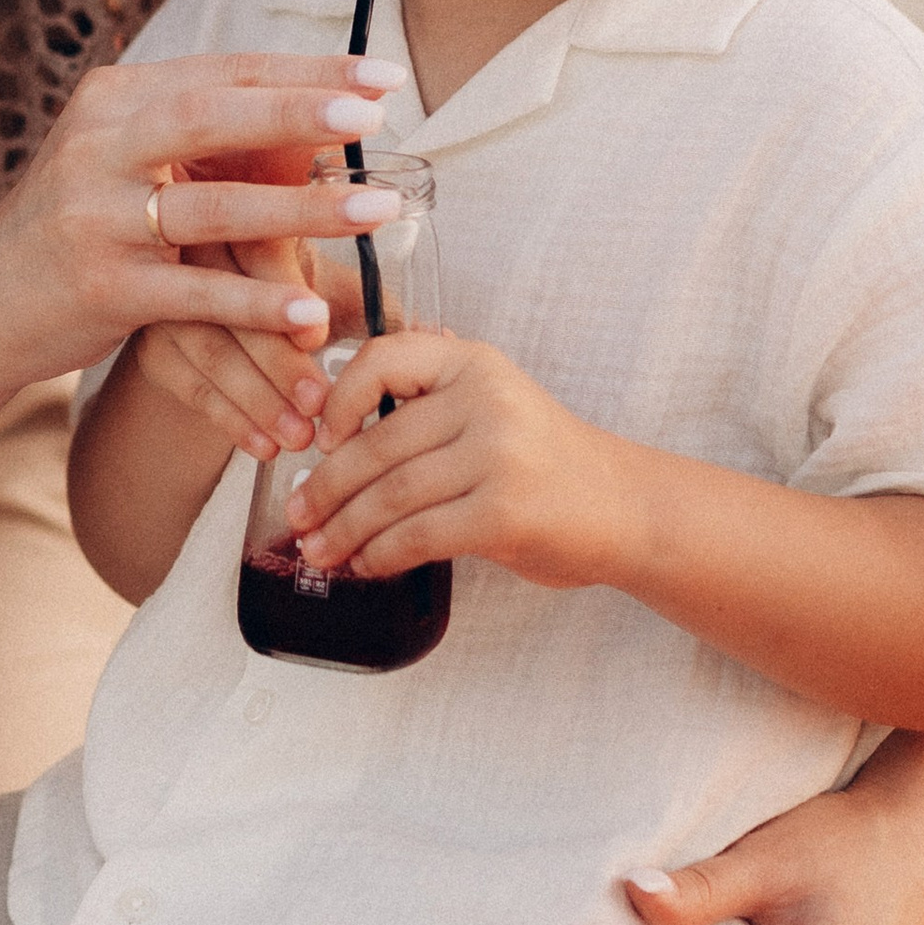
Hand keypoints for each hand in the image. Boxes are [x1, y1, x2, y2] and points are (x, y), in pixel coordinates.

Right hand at [0, 53, 406, 389]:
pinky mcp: (100, 288)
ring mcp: (95, 217)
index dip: (305, 71)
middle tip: (374, 115)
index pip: (221, 72)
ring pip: (213, 207)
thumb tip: (316, 99)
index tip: (382, 75)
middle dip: (299, 112)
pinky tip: (309, 312)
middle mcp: (98, 146)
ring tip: (377, 209)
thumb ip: (194, 126)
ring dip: (302, 210)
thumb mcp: (122, 156)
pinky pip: (193, 292)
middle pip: (211, 116)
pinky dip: (255, 302)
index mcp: (113, 99)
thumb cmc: (80, 220)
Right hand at [127, 194, 411, 461]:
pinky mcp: (152, 342)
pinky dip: (228, 418)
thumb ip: (380, 312)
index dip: (283, 293)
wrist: (222, 305)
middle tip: (319, 404)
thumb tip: (440, 341)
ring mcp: (166, 297)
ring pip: (206, 348)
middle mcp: (197, 246)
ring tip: (299, 436)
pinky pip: (187, 383)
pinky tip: (263, 445)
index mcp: (250, 214)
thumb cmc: (296, 293)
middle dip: (276, 361)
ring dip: (255, 398)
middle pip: (227, 304)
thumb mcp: (334, 290)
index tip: (318, 333)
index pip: (257, 248)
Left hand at [290, 327, 634, 588]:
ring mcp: (497, 455)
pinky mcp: (504, 512)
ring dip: (345, 529)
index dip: (336, 400)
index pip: (383, 359)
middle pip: (376, 444)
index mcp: (473, 363)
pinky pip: (418, 535)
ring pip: (390, 495)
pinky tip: (367, 564)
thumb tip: (330, 445)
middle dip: (325, 487)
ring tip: (320, 550)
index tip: (318, 440)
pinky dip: (382, 554)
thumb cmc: (544, 463)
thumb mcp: (491, 407)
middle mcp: (485, 399)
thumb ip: (426, 409)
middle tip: (297, 514)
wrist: (626, 507)